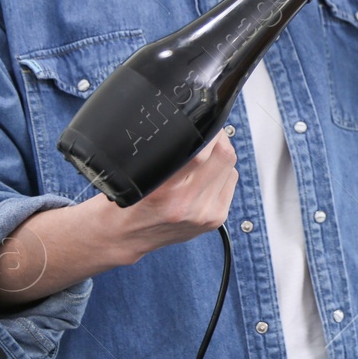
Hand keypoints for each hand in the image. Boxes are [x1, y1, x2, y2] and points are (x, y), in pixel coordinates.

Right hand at [109, 129, 239, 260]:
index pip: (200, 152)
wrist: (125, 237)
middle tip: (209, 133)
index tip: (204, 121)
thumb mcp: (136, 174)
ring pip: (231, 167)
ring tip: (204, 158)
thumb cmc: (126, 203)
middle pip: (224, 156)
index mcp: (164, 191)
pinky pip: (231, 182)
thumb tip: (193, 126)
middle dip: (219, 139)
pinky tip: (207, 175)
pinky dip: (223, 173)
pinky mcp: (216, 219)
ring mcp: (205, 213)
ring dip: (221, 157)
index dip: (208, 131)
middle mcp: (188, 204)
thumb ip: (164, 154)